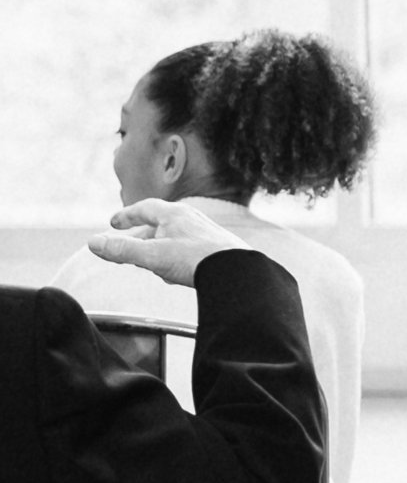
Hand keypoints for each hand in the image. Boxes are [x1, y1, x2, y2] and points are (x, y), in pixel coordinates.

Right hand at [88, 199, 240, 285]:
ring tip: (149, 262)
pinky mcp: (216, 249)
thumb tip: (93, 243)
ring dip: (158, 248)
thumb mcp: (152, 256)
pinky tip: (175, 273)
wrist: (237, 272)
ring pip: (174, 238)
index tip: (113, 223)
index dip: (126, 216)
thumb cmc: (197, 260)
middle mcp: (191, 219)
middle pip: (159, 224)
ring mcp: (205, 233)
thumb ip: (122, 250)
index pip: (144, 208)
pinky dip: (174, 258)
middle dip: (141, 236)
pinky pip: (188, 250)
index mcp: (174, 214)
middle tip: (126, 247)